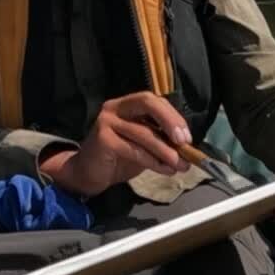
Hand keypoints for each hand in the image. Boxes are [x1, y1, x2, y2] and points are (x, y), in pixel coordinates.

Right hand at [40, 91, 191, 197]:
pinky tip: (165, 170)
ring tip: (179, 165)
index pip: (153, 100)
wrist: (87, 174)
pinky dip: (153, 161)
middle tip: (184, 142)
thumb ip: (160, 141)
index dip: (173, 116)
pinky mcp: (103, 139)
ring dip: (166, 150)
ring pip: (143, 132)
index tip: (187, 137)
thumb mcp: (142, 146)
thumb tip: (187, 148)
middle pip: (147, 102)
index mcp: (126, 105)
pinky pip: (134, 149)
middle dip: (170, 121)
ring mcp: (107, 121)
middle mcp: (115, 107)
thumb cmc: (117, 158)